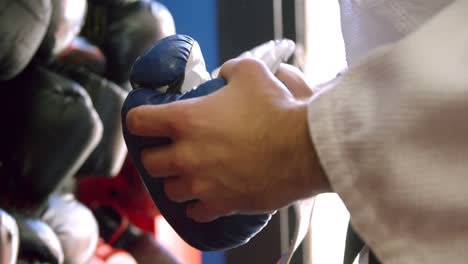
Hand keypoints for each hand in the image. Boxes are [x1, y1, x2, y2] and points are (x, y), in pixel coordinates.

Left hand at [126, 58, 329, 221]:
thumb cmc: (276, 108)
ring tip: (189, 175)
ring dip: (176, 182)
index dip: (138, 119)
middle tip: (170, 151)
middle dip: (157, 156)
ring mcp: (202, 183)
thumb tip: (224, 74)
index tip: (145, 122)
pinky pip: (196, 212)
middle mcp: (186, 154)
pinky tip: (206, 198)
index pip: (138, 121)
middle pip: (149, 162)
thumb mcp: (251, 72)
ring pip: (170, 190)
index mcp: (186, 119)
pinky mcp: (221, 203)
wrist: (303, 148)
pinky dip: (198, 205)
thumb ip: (230, 69)